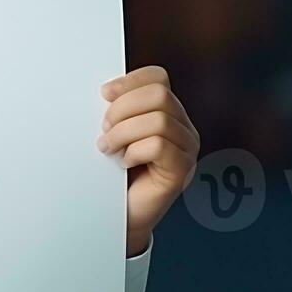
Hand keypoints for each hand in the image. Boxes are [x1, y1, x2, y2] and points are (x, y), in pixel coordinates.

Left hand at [97, 65, 198, 256]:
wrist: (119, 214)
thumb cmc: (113, 173)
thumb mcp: (114, 132)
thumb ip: (117, 110)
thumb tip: (106, 92)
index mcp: (168, 111)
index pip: (157, 77)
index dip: (129, 82)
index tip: (104, 94)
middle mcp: (183, 127)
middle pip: (158, 94)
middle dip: (123, 109)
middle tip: (105, 129)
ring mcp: (187, 149)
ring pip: (159, 120)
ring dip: (123, 132)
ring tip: (108, 148)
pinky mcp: (181, 170)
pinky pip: (159, 146)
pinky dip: (134, 151)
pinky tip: (124, 162)